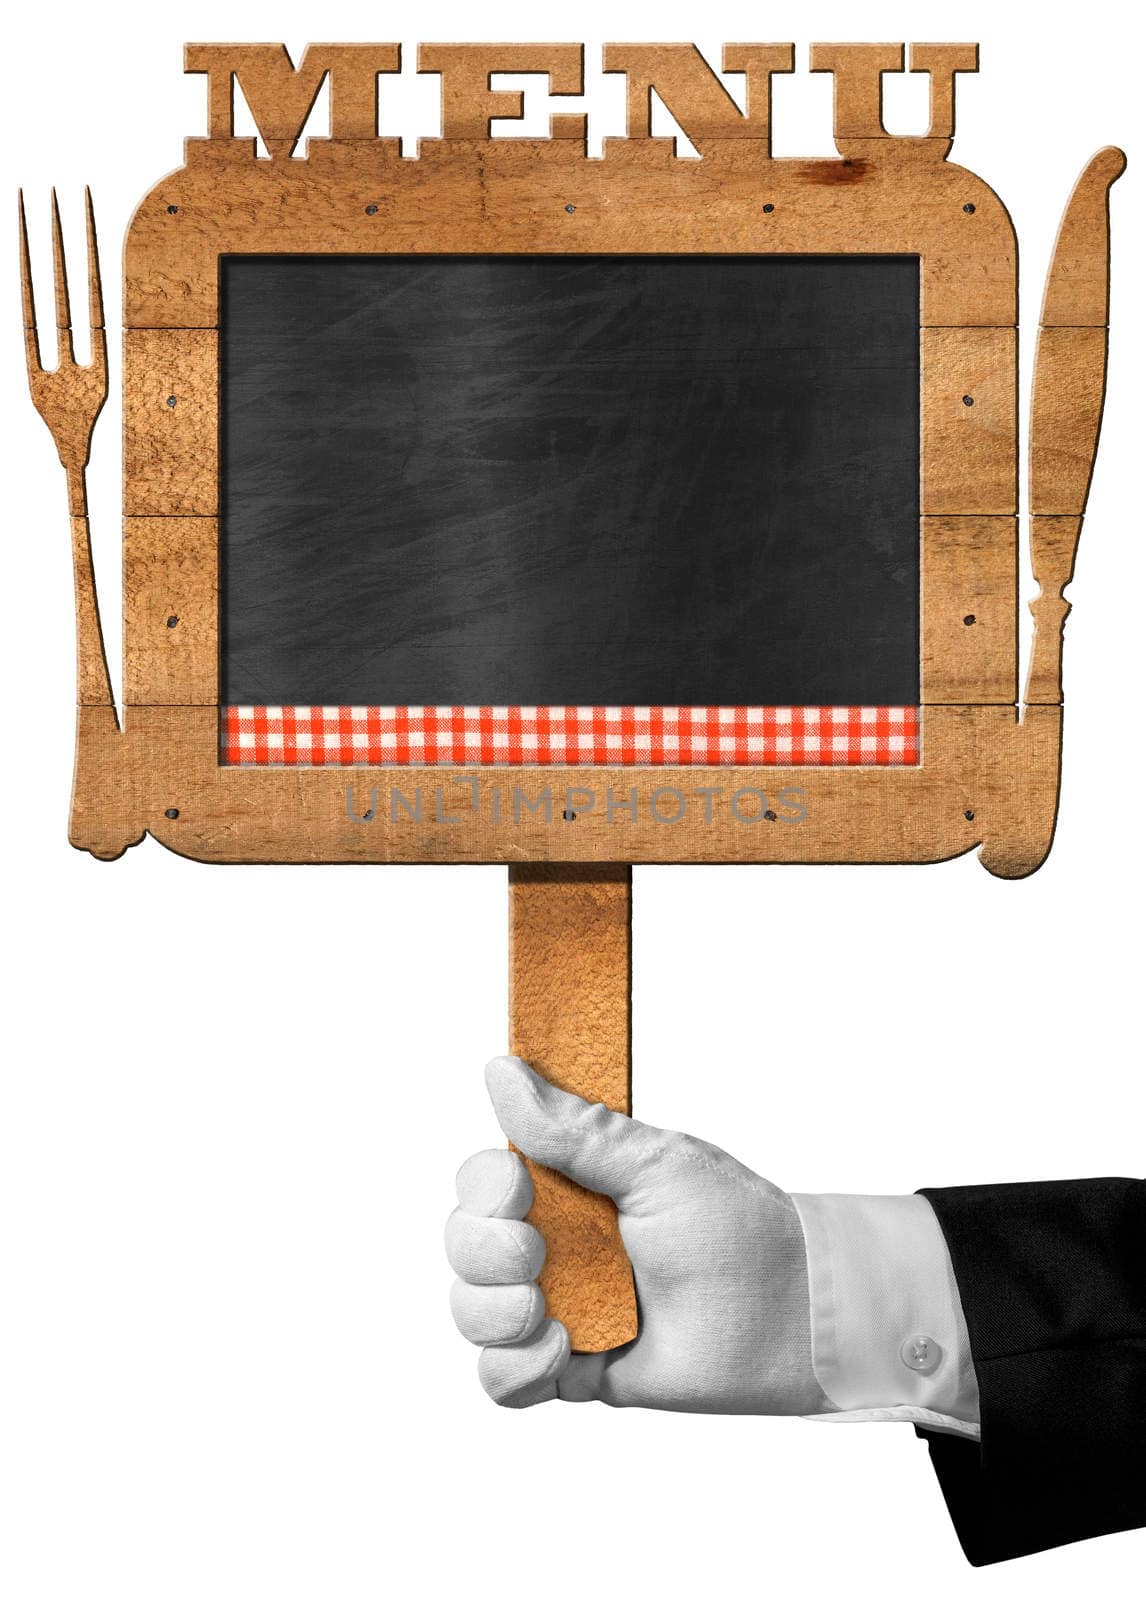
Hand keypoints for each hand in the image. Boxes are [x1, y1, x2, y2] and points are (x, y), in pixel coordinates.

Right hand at [445, 1056, 834, 1414]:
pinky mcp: (569, 1367)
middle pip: (463, 1242)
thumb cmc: (734, 1226)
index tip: (516, 1189)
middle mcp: (554, 1241)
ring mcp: (559, 1304)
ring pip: (471, 1310)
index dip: (483, 1187)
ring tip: (550, 1316)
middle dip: (483, 1252)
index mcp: (569, 1183)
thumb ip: (571, 1129)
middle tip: (535, 1255)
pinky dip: (514, 1369)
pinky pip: (500, 1378)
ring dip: (494, 1314)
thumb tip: (499, 1070)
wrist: (786, 1316)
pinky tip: (561, 1354)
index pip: (483, 1179)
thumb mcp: (652, 1163)